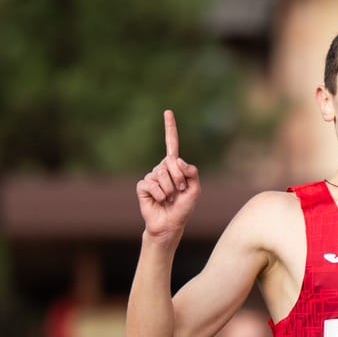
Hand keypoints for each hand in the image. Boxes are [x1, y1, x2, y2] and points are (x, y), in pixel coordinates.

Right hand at [136, 110, 199, 238]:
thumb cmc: (183, 208)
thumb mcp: (195, 190)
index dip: (170, 128)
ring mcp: (151, 176)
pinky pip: (151, 184)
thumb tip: (177, 160)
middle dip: (179, 179)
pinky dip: (159, 195)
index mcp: (174, 167)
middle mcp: (161, 168)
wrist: (170, 224)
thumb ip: (192, 172)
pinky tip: (158, 200)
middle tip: (179, 192)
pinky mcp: (142, 186)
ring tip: (169, 198)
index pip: (171, 144)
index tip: (168, 112)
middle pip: (172, 163)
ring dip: (170, 190)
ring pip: (162, 175)